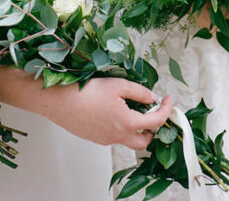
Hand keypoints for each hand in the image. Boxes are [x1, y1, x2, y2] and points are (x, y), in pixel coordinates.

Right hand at [44, 78, 173, 149]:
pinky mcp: (94, 138)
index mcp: (127, 123)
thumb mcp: (120, 86)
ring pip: (127, 140)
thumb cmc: (88, 92)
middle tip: (153, 113)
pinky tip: (115, 112)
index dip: (167, 109)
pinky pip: (113, 136)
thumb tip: (153, 99)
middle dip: (153, 130)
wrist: (60, 101)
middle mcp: (117, 136)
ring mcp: (105, 139)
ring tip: (133, 109)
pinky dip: (121, 127)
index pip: (157, 121)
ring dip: (136, 128)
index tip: (168, 99)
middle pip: (143, 142)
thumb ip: (140, 93)